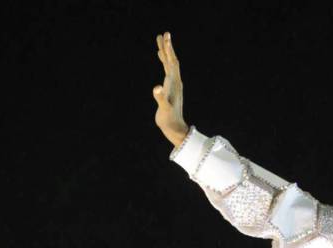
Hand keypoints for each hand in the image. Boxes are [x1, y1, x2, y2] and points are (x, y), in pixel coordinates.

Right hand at [153, 31, 189, 147]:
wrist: (174, 128)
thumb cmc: (168, 119)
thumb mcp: (164, 108)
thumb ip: (160, 97)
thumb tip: (156, 88)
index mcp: (174, 83)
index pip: (172, 62)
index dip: (168, 49)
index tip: (166, 36)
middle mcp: (175, 81)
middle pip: (172, 60)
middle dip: (167, 47)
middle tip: (163, 33)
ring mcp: (174, 84)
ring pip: (170, 64)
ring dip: (165, 52)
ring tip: (160, 41)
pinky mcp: (170, 87)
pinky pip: (167, 70)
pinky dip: (164, 61)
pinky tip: (161, 58)